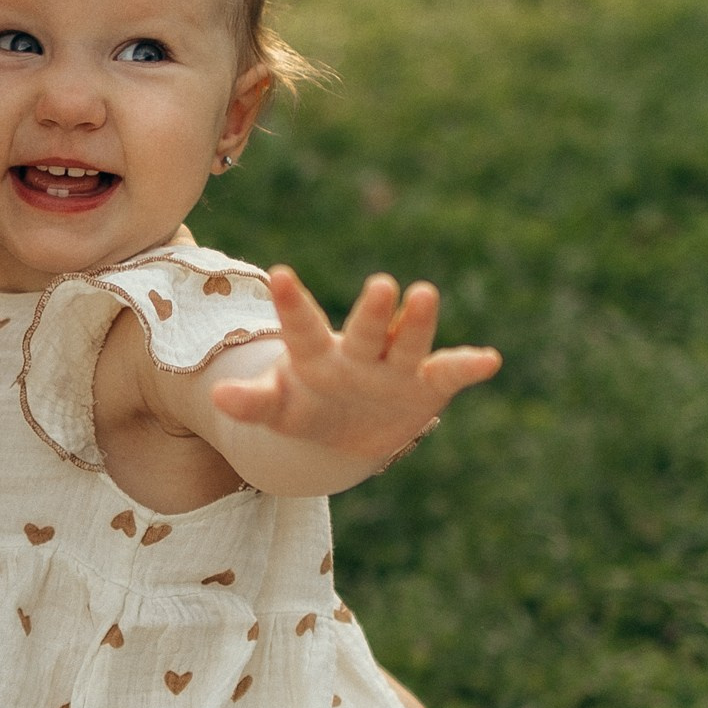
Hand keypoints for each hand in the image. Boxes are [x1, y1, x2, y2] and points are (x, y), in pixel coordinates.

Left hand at [210, 263, 499, 466]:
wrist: (349, 432)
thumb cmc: (308, 409)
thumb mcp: (279, 411)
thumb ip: (253, 404)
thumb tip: (218, 398)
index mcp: (317, 355)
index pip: (301, 327)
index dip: (292, 305)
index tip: (280, 275)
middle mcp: (359, 351)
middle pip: (364, 329)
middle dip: (371, 310)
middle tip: (381, 285)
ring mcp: (395, 365)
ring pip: (406, 341)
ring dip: (414, 322)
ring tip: (422, 294)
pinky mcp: (428, 384)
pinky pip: (450, 373)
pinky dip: (469, 366)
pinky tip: (489, 360)